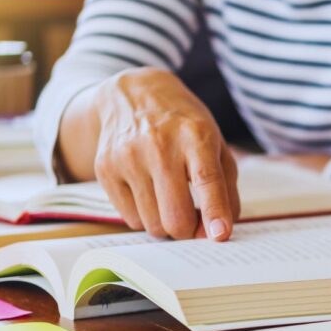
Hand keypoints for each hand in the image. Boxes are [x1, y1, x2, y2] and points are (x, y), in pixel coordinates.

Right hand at [92, 68, 239, 239]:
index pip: (206, 180)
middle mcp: (159, 145)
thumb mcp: (215, 143)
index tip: (220, 236)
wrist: (133, 95)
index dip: (215, 212)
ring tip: (170, 201)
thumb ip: (225, 187)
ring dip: (167, 224)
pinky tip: (149, 193)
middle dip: (189, 230)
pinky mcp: (105, 169)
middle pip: (175, 217)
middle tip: (193, 222)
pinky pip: (130, 218)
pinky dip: (145, 216)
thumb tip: (220, 231)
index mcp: (194, 136)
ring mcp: (127, 157)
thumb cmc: (184, 125)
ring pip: (152, 224)